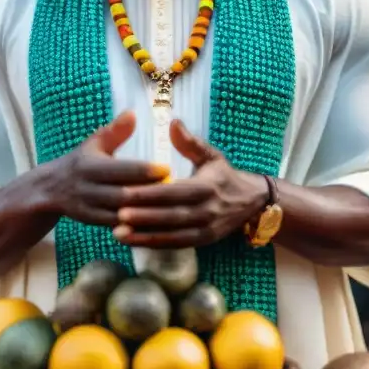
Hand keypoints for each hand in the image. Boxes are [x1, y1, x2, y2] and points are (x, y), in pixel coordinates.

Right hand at [48, 111, 169, 226]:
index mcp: (90, 166)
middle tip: (176, 191)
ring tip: (170, 209)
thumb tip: (133, 113)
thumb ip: (115, 131)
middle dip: (149, 194)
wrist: (50, 189)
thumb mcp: (94, 143)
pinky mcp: (92, 222)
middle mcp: (88, 188)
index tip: (167, 168)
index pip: (121, 169)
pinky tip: (155, 224)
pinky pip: (117, 227)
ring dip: (144, 213)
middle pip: (123, 194)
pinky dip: (135, 226)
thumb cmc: (81, 162)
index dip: (144, 170)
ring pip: (121, 214)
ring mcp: (89, 208)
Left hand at [113, 120, 268, 248]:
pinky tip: (133, 241)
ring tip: (118, 232)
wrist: (252, 202)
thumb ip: (190, 142)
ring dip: (145, 235)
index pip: (174, 192)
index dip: (150, 194)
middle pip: (171, 216)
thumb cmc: (224, 175)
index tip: (126, 192)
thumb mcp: (211, 155)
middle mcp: (207, 211)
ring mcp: (206, 229)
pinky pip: (176, 245)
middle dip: (144, 217)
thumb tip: (173, 123)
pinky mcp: (203, 242)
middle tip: (117, 214)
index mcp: (207, 187)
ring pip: (172, 234)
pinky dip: (154, 244)